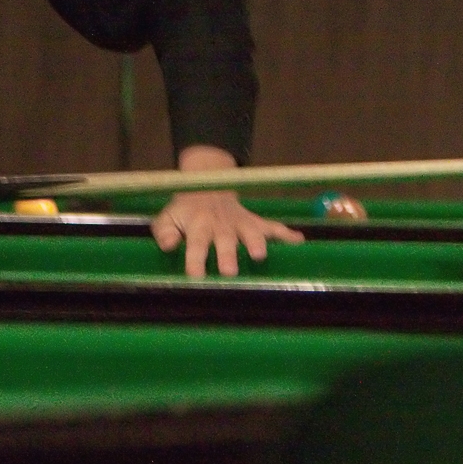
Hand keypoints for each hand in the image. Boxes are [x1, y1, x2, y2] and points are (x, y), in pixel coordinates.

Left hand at [151, 146, 303, 277]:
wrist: (207, 185)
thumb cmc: (185, 211)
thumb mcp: (167, 218)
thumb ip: (164, 232)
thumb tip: (169, 245)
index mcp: (198, 226)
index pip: (196, 245)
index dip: (195, 261)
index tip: (196, 277)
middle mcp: (221, 225)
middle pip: (225, 241)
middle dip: (228, 256)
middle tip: (229, 272)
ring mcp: (241, 223)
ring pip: (251, 232)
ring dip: (256, 243)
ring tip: (260, 256)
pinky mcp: (255, 221)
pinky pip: (273, 226)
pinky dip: (286, 234)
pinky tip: (299, 241)